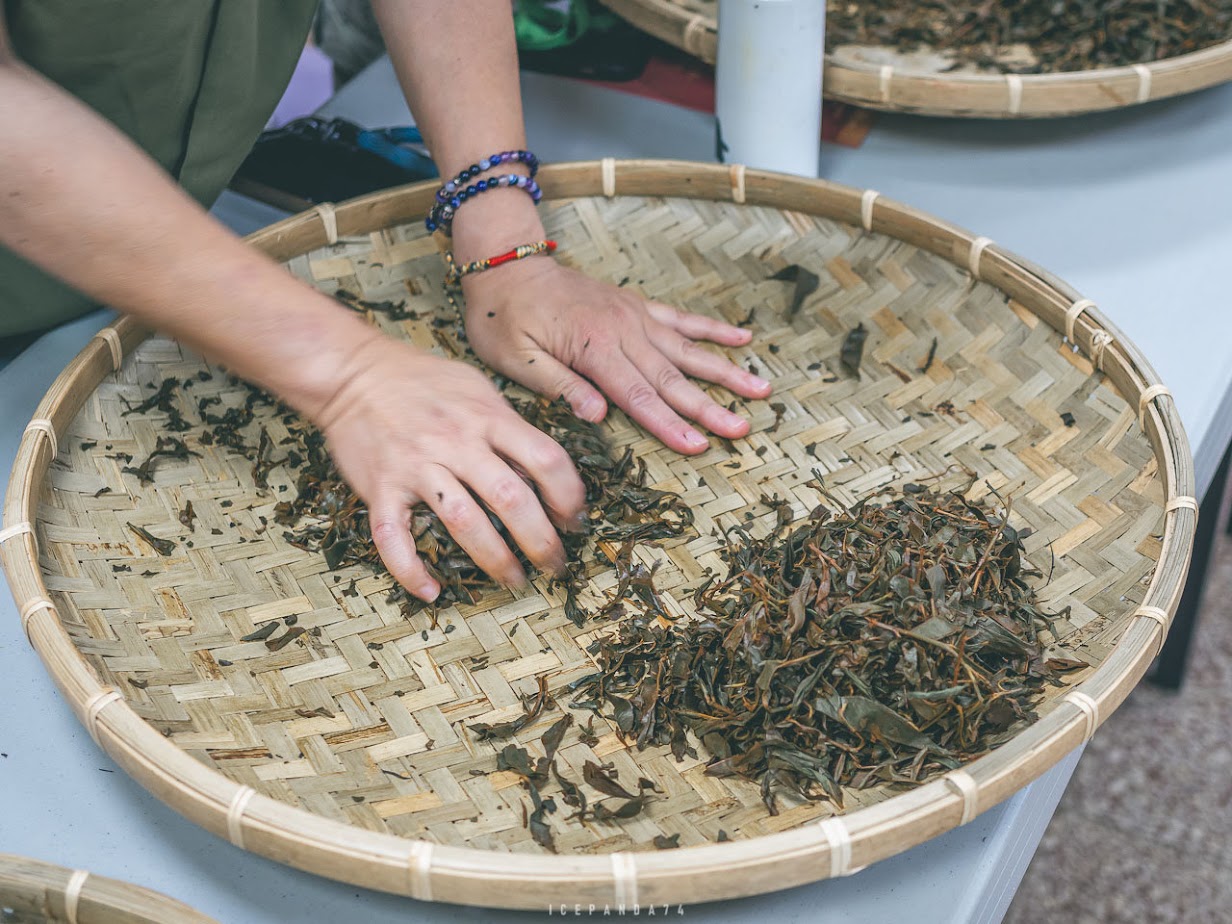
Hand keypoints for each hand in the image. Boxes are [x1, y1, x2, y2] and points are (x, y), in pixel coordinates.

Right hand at [314, 333, 585, 601]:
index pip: (546, 459)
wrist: (352, 372)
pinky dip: (410, 570)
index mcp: (487, 417)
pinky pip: (393, 537)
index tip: (574, 519)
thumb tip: (542, 468)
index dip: (569, 495)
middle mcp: (456, 442)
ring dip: (494, 559)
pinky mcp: (381, 486)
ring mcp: (417, 466)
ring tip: (514, 580)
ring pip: (463, 521)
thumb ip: (508, 425)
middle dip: (541, 540)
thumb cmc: (422, 380)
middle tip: (555, 565)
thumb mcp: (477, 388)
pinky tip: (431, 591)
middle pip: (511, 498)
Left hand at [459, 257, 772, 453]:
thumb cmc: (504, 319)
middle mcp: (623, 330)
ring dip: (725, 372)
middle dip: (710, 407)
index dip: (670, 425)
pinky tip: (744, 338)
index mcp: (593, 348)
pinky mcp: (638, 306)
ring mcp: (635, 316)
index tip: (700, 446)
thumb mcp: (515, 360)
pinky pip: (683, 319)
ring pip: (689, 350)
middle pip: (672, 378)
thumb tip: (599, 415)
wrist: (507, 265)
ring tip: (761, 389)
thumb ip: (560, 386)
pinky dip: (714, 329)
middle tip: (742, 429)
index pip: (638, 396)